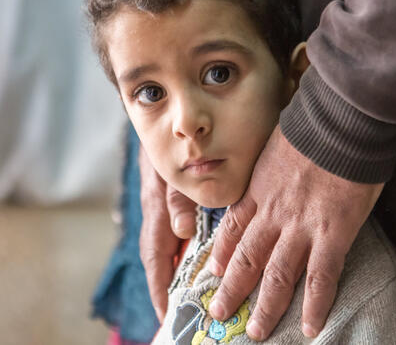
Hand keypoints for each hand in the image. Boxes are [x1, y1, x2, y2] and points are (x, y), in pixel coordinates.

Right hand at [139, 145, 196, 319]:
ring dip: (182, 269)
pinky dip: (191, 248)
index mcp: (157, 207)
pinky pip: (183, 229)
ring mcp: (168, 205)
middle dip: (170, 286)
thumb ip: (179, 196)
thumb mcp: (176, 166)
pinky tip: (206, 258)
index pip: (156, 257)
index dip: (161, 287)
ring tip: (198, 296)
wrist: (169, 112)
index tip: (168, 315)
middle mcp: (160, 210)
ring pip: (173, 245)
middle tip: (185, 314)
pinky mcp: (179, 197)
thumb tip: (181, 231)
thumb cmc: (175, 139)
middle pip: (162, 257)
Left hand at [207, 125, 383, 340]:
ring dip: (265, 308)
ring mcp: (301, 227)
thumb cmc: (314, 125)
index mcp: (260, 189)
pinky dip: (314, 305)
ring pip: (276, 276)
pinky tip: (309, 327)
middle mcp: (274, 213)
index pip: (234, 227)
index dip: (223, 253)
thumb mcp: (279, 141)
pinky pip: (321, 277)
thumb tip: (281, 166)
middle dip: (232, 289)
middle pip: (247, 259)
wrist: (339, 121)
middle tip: (219, 312)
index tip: (214, 270)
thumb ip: (275, 163)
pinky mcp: (332, 234)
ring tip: (256, 332)